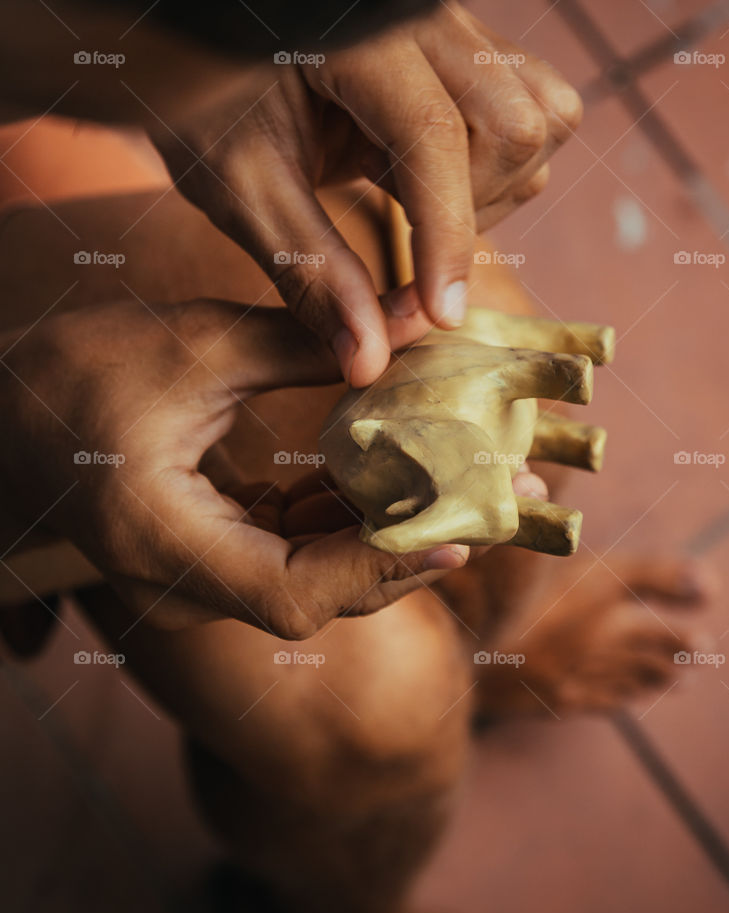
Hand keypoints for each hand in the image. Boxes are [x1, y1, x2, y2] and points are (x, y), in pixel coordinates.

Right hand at [0, 299, 468, 638]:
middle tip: (496, 502)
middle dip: (410, 550)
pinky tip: (402, 476)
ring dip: (392, 533)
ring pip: (314, 578)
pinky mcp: (211, 556)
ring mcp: (197, 578)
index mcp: (163, 542)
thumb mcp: (197, 344)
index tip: (455, 531)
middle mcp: (182, 584)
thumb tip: (417, 316)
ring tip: (470, 487)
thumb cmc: (79, 372)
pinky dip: (349, 520)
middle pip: (318, 596)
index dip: (376, 569)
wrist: (9, 413)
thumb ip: (309, 340)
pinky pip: (294, 553)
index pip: (290, 593)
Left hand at [155, 0, 581, 386]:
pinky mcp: (468, 39)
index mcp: (356, 31)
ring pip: (545, 112)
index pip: (434, 135)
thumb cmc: (204, 100)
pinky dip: (498, 161)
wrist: (199, 26)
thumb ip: (311, 273)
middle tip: (400, 227)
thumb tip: (371, 361)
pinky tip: (420, 171)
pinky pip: (531, 103)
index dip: (446, 237)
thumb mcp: (240, 189)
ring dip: (497, 183)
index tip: (439, 317)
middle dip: (475, 205)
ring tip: (406, 193)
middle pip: (519, 121)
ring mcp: (455, 17)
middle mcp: (424, 8)